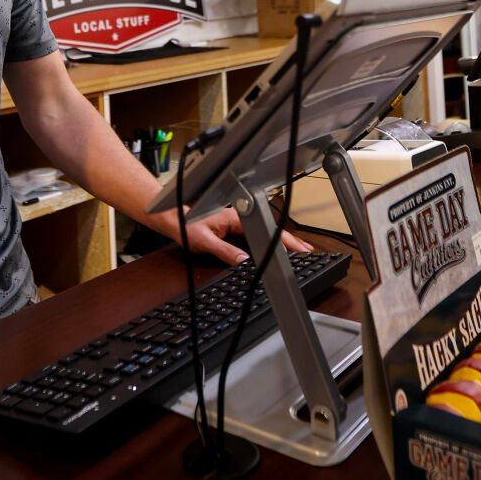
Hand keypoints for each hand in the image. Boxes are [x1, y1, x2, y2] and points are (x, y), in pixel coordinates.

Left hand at [180, 206, 312, 266]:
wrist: (172, 218)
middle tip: (308, 251)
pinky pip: (256, 236)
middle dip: (290, 240)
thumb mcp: (206, 242)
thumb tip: (244, 262)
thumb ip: (226, 252)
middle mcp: (240, 218)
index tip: (299, 249)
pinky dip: (269, 242)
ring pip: (264, 232)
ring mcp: (238, 223)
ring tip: (298, 251)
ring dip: (280, 241)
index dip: (285, 240)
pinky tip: (276, 249)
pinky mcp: (234, 228)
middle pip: (270, 230)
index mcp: (237, 217)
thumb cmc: (186, 225)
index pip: (266, 229)